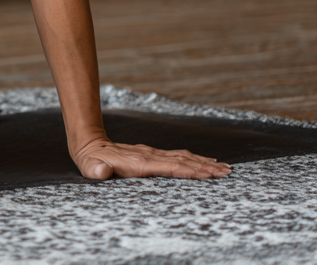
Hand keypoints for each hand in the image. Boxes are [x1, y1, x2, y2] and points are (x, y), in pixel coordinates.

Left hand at [72, 137, 231, 179]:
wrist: (89, 143)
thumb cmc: (90, 160)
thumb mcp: (89, 166)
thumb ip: (96, 170)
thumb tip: (100, 170)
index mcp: (138, 163)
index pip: (170, 167)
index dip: (190, 170)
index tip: (210, 173)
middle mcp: (149, 156)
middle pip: (182, 161)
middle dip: (205, 167)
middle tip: (227, 172)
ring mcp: (151, 154)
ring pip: (182, 157)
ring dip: (202, 162)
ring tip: (223, 167)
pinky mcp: (151, 155)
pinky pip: (176, 157)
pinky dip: (192, 159)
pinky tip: (203, 162)